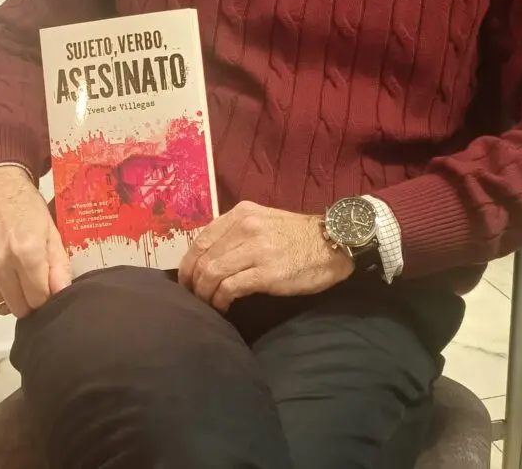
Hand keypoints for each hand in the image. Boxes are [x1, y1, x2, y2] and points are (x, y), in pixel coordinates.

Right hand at [0, 166, 71, 317]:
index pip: (39, 299)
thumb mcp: (51, 230)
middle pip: (19, 306)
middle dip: (30, 300)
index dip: (46, 296)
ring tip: (16, 275)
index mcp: (27, 252)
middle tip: (33, 283)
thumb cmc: (24, 206)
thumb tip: (61, 292)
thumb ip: (59, 264)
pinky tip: (0, 270)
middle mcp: (0, 262)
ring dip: (11, 297)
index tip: (47, 288)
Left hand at [178, 201, 353, 312]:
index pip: (201, 238)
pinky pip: (229, 288)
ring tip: (208, 305)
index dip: (187, 263)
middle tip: (194, 298)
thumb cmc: (299, 236)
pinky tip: (224, 308)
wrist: (335, 243)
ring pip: (211, 273)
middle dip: (192, 282)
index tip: (186, 280)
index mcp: (242, 213)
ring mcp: (255, 249)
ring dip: (204, 294)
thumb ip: (238, 231)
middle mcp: (245, 226)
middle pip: (202, 258)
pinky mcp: (266, 272)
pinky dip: (220, 301)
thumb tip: (211, 255)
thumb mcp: (264, 221)